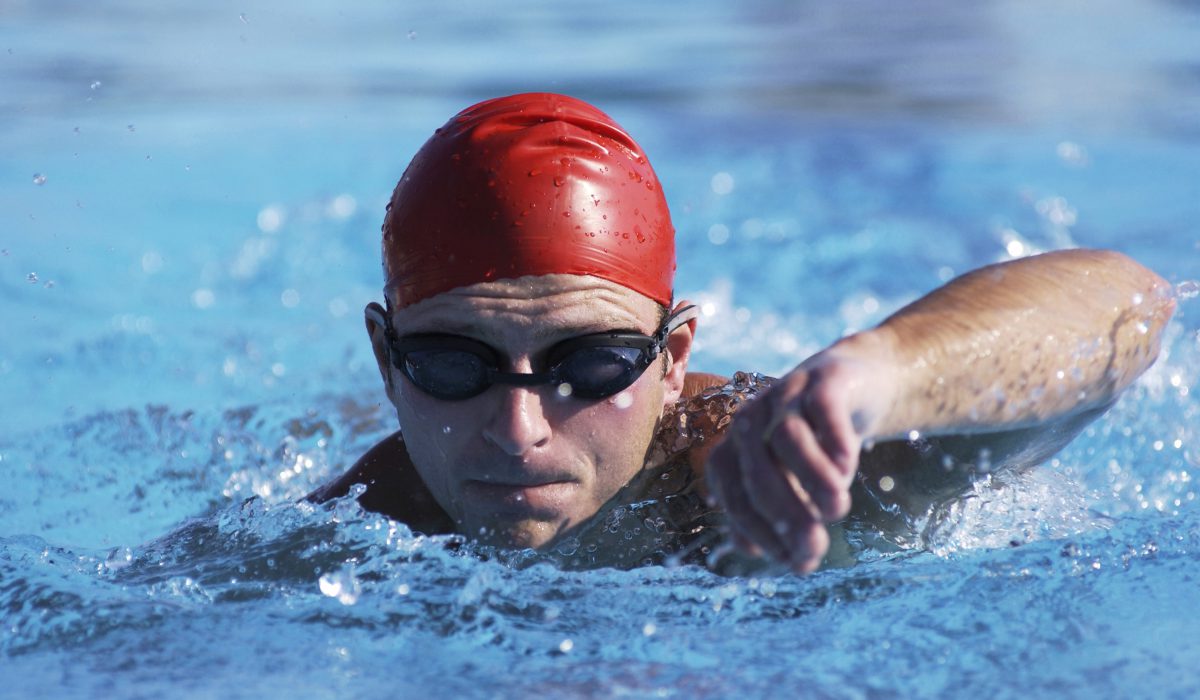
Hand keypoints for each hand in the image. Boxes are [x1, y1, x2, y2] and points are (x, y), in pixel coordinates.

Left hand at [705, 340, 895, 572]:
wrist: (855, 383)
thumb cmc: (818, 443)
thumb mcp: (797, 483)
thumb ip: (787, 518)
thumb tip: (792, 562)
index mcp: (736, 450)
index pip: (735, 496)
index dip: (760, 532)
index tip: (794, 562)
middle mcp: (753, 420)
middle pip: (758, 472)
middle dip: (785, 516)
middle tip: (815, 547)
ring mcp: (787, 395)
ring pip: (786, 436)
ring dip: (810, 478)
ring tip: (837, 509)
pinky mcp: (824, 378)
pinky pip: (822, 407)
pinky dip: (832, 438)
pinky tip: (846, 467)